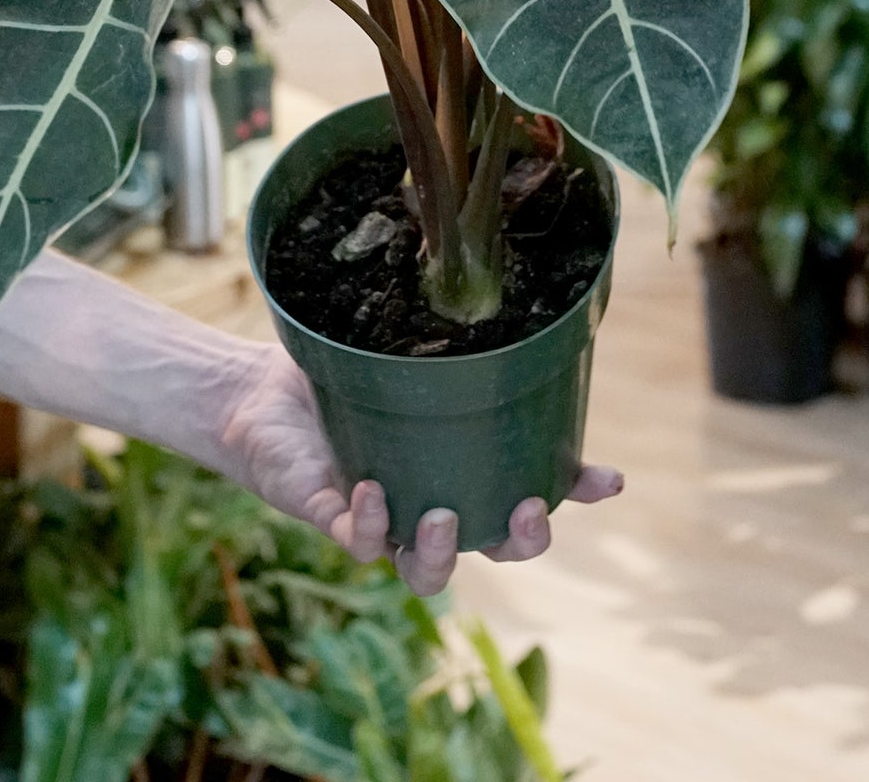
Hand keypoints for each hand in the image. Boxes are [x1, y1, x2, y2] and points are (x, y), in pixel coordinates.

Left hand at [216, 343, 623, 594]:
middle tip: (525, 511)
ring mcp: (384, 519)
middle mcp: (430, 503)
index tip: (609, 479)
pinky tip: (369, 489)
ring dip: (440, 555)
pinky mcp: (331, 519)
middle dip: (520, 543)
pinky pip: (356, 542)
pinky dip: (367, 523)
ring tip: (440, 518)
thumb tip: (508, 296)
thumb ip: (452, 345)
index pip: (532, 488)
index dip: (573, 491)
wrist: (260, 392)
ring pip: (425, 572)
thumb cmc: (343, 372)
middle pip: (492, 550)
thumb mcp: (405, 352)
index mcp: (459, 467)